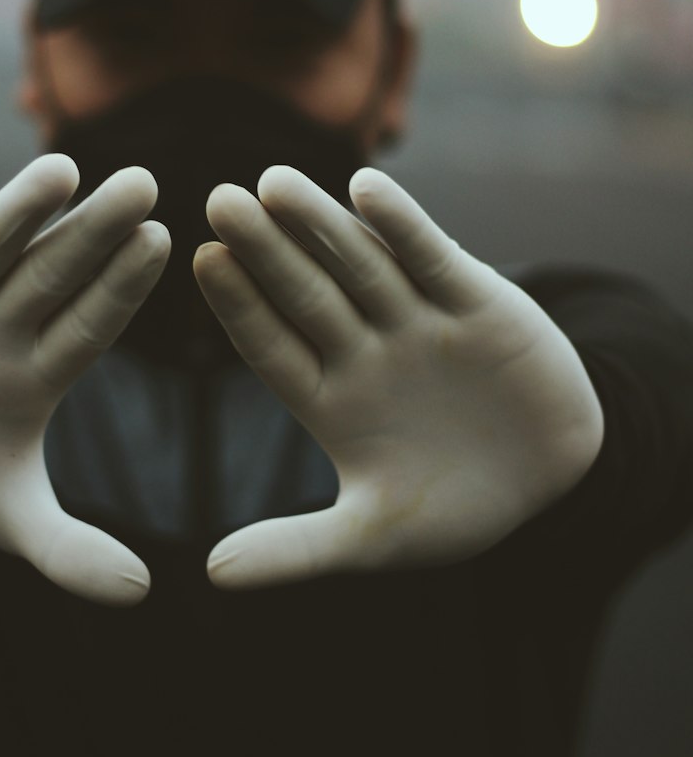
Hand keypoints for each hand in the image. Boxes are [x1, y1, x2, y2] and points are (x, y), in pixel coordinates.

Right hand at [0, 154, 169, 605]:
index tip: (164, 244)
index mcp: (33, 370)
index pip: (87, 325)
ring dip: (20, 211)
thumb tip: (142, 596)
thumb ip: (67, 551)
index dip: (120, 288)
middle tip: (145, 183)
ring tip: (63, 169)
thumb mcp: (0, 512)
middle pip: (50, 272)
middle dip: (92, 232)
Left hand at [193, 166, 604, 588]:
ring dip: (320, 223)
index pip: (273, 346)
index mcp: (330, 399)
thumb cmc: (457, 508)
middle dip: (265, 249)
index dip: (240, 306)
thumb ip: (297, 550)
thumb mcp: (374, 537)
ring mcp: (416, 320)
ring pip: (360, 265)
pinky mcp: (475, 301)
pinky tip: (366, 188)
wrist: (556, 481)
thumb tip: (210, 575)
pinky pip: (432, 257)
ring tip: (274, 181)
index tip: (200, 262)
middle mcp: (365, 349)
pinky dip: (402, 226)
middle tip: (218, 199)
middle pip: (307, 292)